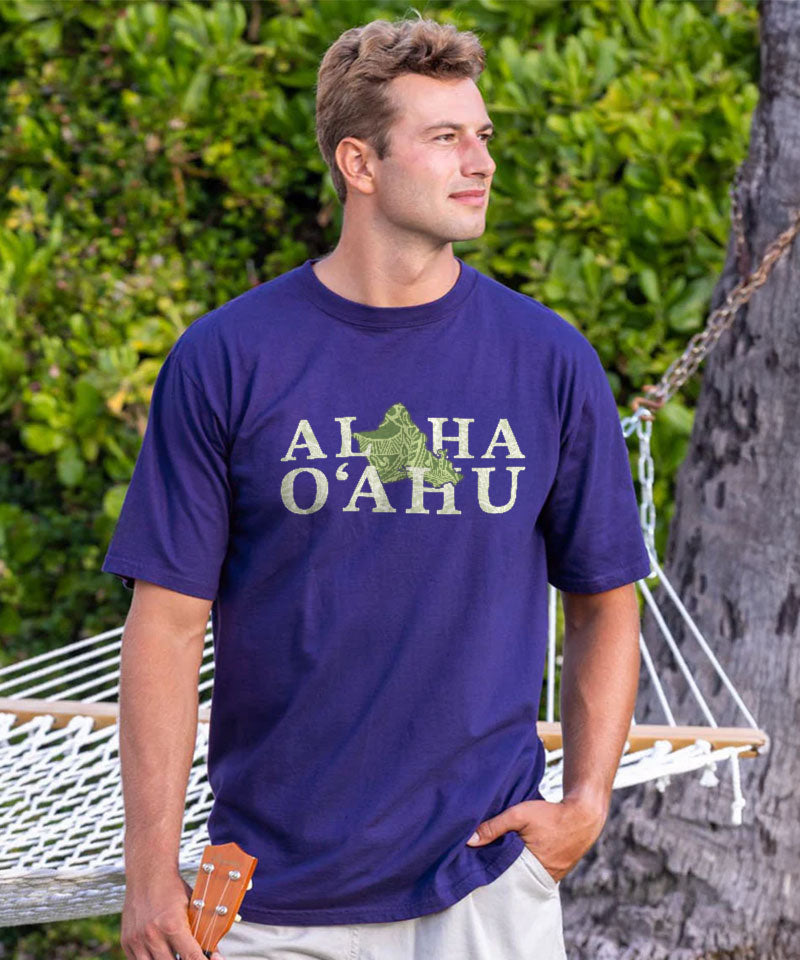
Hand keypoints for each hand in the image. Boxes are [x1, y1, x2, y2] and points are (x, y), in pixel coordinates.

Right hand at [121, 872, 224, 959]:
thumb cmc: (172, 888)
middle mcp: (153, 935)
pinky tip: (162, 954)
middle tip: (192, 956)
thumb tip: (211, 951)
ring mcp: (137, 941)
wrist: (147, 873)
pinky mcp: (127, 942)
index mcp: (172, 925)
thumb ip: (200, 929)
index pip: (192, 957)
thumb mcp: (192, 905)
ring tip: (176, 954)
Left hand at [465, 793, 608, 883]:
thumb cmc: (551, 815)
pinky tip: (516, 855)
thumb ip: (495, 827)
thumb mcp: (520, 815)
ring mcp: (549, 877)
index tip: (473, 864)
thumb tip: (469, 841)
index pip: (501, 876)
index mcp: (529, 867)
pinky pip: (535, 872)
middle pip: (511, 878)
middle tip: (481, 862)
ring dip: (512, 867)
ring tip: (497, 857)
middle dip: (498, 871)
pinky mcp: (555, 872)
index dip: (487, 870)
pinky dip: (525, 865)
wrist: (583, 817)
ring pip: (523, 875)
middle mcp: (540, 877)